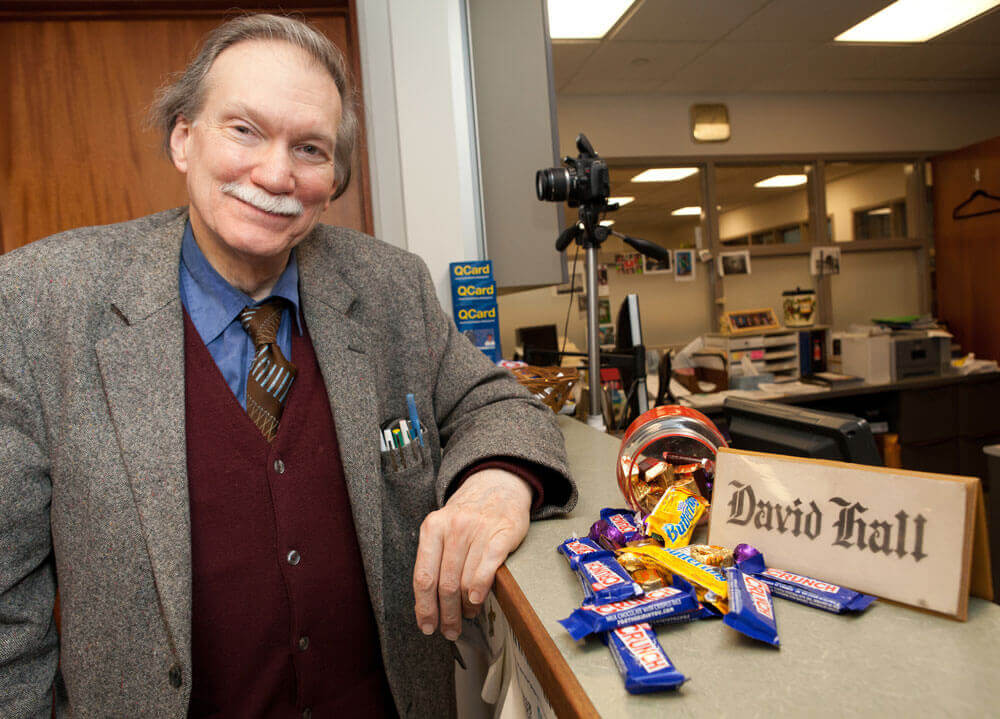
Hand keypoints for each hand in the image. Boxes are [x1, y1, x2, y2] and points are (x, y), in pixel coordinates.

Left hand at [412, 468, 532, 640]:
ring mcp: (477, 530)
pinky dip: (480, 588)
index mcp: (432, 528)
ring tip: (467, 614)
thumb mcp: (442, 528)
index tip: (427, 625)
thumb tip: (429, 604)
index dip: (424, 607)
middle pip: (444, 584)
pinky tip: (476, 601)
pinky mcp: (501, 533)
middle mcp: (452, 527)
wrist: (497, 485)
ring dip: (465, 607)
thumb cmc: (468, 515)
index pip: (423, 577)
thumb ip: (434, 558)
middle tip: (449, 630)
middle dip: (446, 614)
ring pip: (465, 581)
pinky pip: (487, 567)